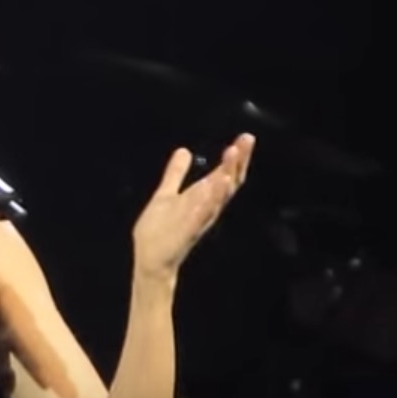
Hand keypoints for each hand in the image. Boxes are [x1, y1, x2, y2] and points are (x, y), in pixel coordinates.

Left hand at [131, 134, 255, 281]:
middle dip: (238, 161)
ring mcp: (198, 219)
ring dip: (226, 175)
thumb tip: (184, 150)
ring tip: (232, 153)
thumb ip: (175, 174)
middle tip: (246, 140)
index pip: (224, 175)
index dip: (236, 158)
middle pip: (229, 182)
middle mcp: (207, 208)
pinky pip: (202, 213)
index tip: (245, 138)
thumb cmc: (159, 229)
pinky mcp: (187, 230)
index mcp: (203, 198)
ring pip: (219, 196)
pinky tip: (215, 184)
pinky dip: (210, 199)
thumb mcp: (166, 194)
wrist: (150, 260)